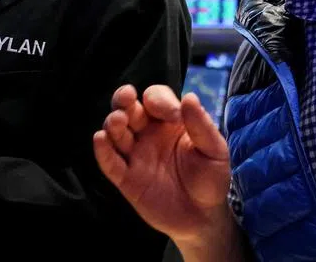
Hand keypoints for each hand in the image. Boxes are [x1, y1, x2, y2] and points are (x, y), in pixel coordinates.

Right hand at [93, 85, 232, 246]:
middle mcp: (148, 134)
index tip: (173, 114)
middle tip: (127, 96)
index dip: (159, 100)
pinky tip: (100, 139)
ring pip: (116, 132)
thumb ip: (201, 125)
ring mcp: (136, 156)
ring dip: (113, 122)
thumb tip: (190, 96)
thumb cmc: (211, 178)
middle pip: (129, 108)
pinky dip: (103, 151)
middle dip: (124, 98)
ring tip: (118, 121)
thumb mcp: (215, 150)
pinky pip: (110, 163)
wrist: (203, 218)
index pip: (155, 98)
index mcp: (169, 122)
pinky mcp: (126, 179)